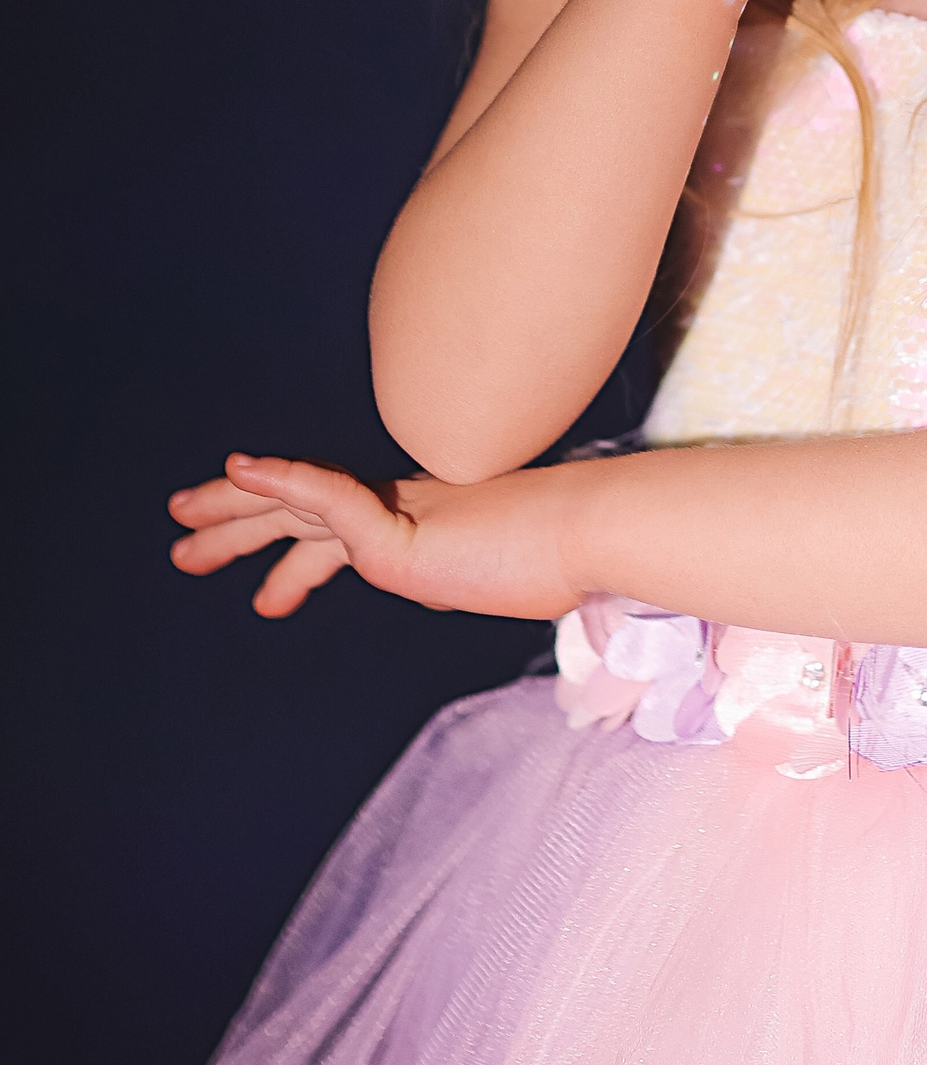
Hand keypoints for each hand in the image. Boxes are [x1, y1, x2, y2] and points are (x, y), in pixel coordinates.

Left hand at [185, 453, 583, 620]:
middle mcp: (410, 511)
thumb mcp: (514, 578)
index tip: (266, 594)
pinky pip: (329, 497)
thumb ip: (480, 575)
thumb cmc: (580, 560)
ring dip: (235, 509)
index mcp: (435, 528)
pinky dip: (283, 481)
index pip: (349, 535)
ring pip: (299, 504)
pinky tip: (242, 470)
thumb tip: (480, 590)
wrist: (606, 536)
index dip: (298, 556)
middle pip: (307, 511)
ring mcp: (405, 517)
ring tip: (182, 518)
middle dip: (241, 522)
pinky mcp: (403, 527)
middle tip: (183, 530)